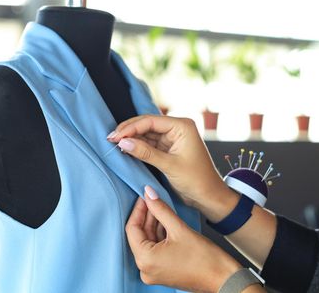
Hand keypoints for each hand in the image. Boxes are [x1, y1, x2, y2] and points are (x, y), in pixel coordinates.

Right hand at [108, 115, 239, 220]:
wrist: (209, 196)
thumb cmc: (197, 180)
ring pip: (147, 134)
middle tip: (110, 139)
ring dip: (131, 138)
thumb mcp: (169, 165)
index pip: (151, 121)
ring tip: (113, 144)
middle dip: (129, 131)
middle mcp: (178, 128)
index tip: (115, 137)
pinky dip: (138, 147)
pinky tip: (125, 149)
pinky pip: (150, 144)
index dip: (131, 128)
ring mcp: (173, 138)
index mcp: (182, 126)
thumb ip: (146, 153)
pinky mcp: (169, 149)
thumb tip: (123, 142)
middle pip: (147, 124)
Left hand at [126, 185, 241, 291]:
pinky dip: (160, 236)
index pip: (132, 229)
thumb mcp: (180, 229)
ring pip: (148, 242)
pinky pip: (155, 250)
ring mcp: (154, 272)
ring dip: (154, 225)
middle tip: (153, 199)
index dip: (138, 210)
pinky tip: (167, 222)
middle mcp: (145, 269)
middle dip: (146, 216)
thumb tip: (149, 194)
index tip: (144, 196)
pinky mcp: (163, 272)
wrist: (223, 278)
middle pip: (139, 236)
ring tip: (161, 208)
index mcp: (145, 260)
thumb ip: (161, 210)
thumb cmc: (204, 258)